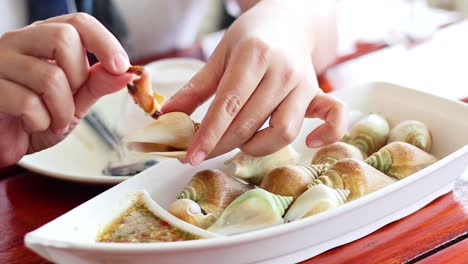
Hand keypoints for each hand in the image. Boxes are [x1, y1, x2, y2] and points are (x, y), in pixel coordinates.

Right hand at [0, 13, 132, 166]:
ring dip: (63, 110)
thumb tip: (126, 73)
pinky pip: (28, 103)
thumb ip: (97, 84)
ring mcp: (0, 62)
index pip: (79, 23)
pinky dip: (41, 123)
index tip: (121, 67)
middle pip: (63, 38)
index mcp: (44, 39)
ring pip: (50, 76)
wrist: (4, 143)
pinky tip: (32, 125)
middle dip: (79, 78)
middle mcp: (20, 42)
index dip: (104, 42)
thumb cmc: (36, 118)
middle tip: (71, 100)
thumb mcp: (75, 101)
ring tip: (54, 120)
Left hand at [162, 0, 346, 164]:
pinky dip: (327, 135)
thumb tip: (169, 114)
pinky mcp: (319, 93)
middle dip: (222, 144)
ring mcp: (304, 84)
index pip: (228, 104)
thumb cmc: (252, 37)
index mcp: (254, 55)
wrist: (290, 20)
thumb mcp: (221, 54)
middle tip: (204, 151)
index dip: (208, 134)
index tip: (190, 155)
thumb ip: (197, 86)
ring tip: (240, 140)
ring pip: (284, 131)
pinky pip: (333, 117)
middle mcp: (282, 71)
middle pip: (250, 123)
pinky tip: (309, 143)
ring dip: (257, 146)